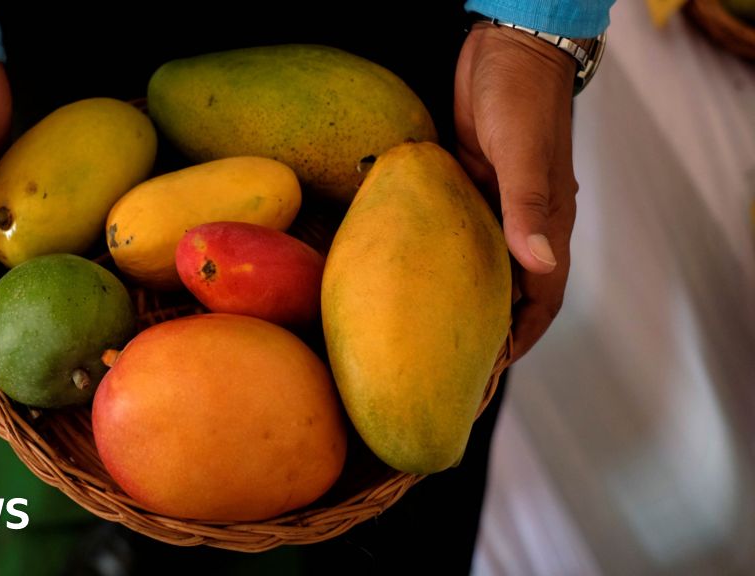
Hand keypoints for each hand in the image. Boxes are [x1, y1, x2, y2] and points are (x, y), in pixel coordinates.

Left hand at [453, 24, 578, 361]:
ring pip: (478, 269)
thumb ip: (528, 204)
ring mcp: (493, 206)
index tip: (490, 375)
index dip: (520, 340)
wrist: (506, 46)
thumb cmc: (521, 94)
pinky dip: (440, 260)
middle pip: (507, 293)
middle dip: (486, 334)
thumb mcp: (523, 150)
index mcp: (546, 223)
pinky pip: (455, 235)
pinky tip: (411, 277)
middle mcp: (522, 223)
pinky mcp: (468, 188)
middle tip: (449, 371)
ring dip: (460, 302)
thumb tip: (541, 263)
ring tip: (426, 337)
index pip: (540, 299)